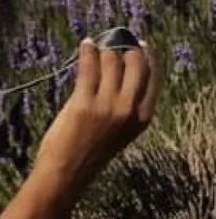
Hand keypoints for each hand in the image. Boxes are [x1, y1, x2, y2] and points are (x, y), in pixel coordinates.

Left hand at [33, 38, 160, 199]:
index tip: (138, 46)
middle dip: (126, 49)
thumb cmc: (88, 153)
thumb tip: (116, 70)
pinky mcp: (84, 103)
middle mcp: (129, 110)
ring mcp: (107, 106)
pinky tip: (85, 44)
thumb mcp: (119, 132)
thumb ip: (123, 106)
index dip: (146, 57)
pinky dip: (87, 51)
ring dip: (103, 51)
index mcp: (142, 119)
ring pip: (111, 62)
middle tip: (114, 43)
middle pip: (135, 64)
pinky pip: (88, 67)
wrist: (66, 174)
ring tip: (95, 47)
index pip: (152, 78)